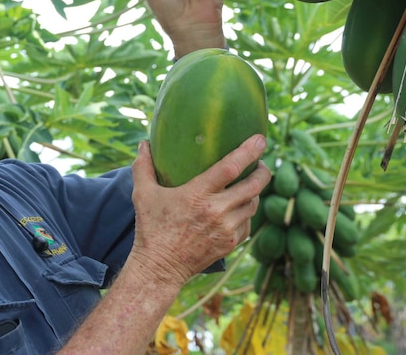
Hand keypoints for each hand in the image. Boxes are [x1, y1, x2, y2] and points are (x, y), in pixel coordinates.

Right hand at [128, 134, 269, 285]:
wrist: (160, 267)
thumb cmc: (151, 228)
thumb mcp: (142, 194)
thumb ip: (143, 166)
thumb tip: (144, 144)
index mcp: (197, 195)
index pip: (231, 167)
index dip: (248, 151)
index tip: (260, 139)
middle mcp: (217, 211)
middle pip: (254, 185)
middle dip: (263, 171)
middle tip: (262, 162)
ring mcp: (226, 229)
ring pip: (253, 204)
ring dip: (255, 192)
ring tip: (249, 183)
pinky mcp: (231, 243)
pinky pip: (248, 223)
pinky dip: (246, 212)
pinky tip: (239, 207)